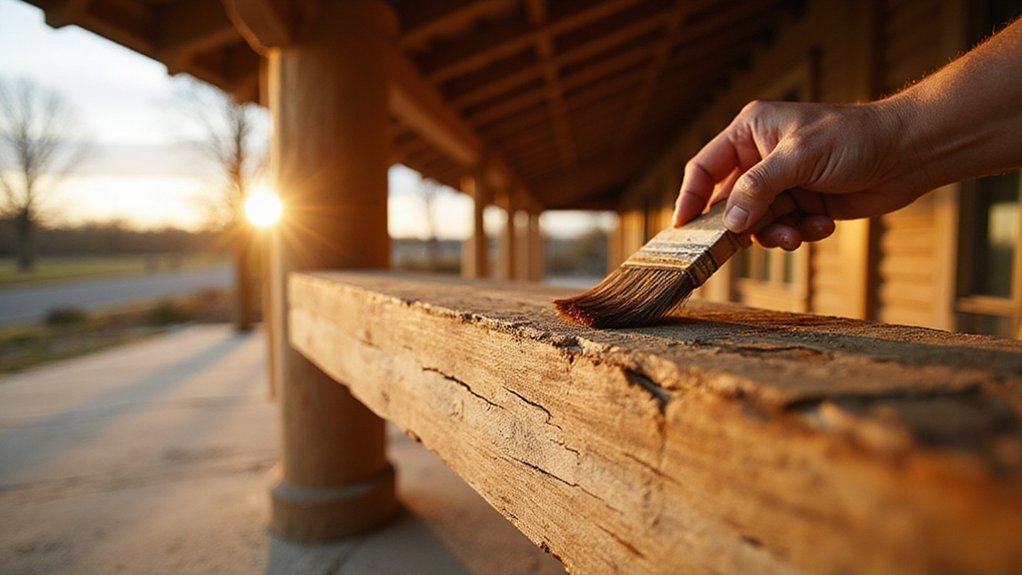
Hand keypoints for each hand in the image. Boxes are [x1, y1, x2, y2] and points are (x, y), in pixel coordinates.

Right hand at [672, 99, 930, 249]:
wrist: (909, 153)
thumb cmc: (854, 138)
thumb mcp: (799, 158)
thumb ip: (758, 189)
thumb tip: (730, 223)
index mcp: (750, 133)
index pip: (705, 168)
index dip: (691, 198)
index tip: (682, 229)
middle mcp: (760, 158)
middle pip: (730, 203)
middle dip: (745, 224)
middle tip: (748, 242)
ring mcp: (782, 183)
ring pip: (758, 222)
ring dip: (777, 233)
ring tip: (799, 232)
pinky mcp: (803, 204)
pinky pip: (785, 229)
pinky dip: (801, 232)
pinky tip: (824, 223)